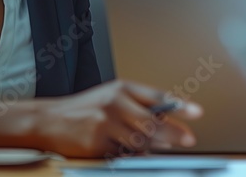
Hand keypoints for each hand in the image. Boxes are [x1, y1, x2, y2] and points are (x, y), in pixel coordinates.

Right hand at [0, 79, 202, 157]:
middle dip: (173, 132)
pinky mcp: (96, 143)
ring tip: (166, 148)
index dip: (180, 106)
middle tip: (188, 139)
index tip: (198, 112)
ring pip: (140, 140)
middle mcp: (114, 103)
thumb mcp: (112, 97)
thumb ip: (139, 105)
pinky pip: (123, 153)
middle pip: (152, 121)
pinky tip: (139, 155)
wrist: (48, 120)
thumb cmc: (85, 109)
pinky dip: (134, 156)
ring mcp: (105, 124)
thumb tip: (168, 121)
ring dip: (156, 147)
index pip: (158, 96)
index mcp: (122, 88)